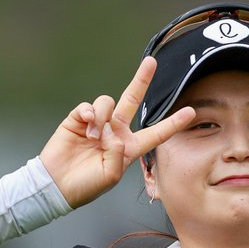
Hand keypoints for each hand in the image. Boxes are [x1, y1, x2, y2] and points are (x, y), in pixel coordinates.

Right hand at [40, 56, 194, 208]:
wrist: (57, 184)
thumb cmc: (86, 186)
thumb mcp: (110, 176)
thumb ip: (117, 154)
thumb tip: (110, 131)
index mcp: (130, 148)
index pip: (156, 133)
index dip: (173, 123)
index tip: (191, 112)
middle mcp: (116, 132)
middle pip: (132, 100)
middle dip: (142, 80)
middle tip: (152, 62)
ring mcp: (98, 123)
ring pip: (107, 103)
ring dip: (101, 118)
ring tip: (93, 137)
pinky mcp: (78, 119)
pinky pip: (89, 106)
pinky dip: (88, 113)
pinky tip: (85, 125)